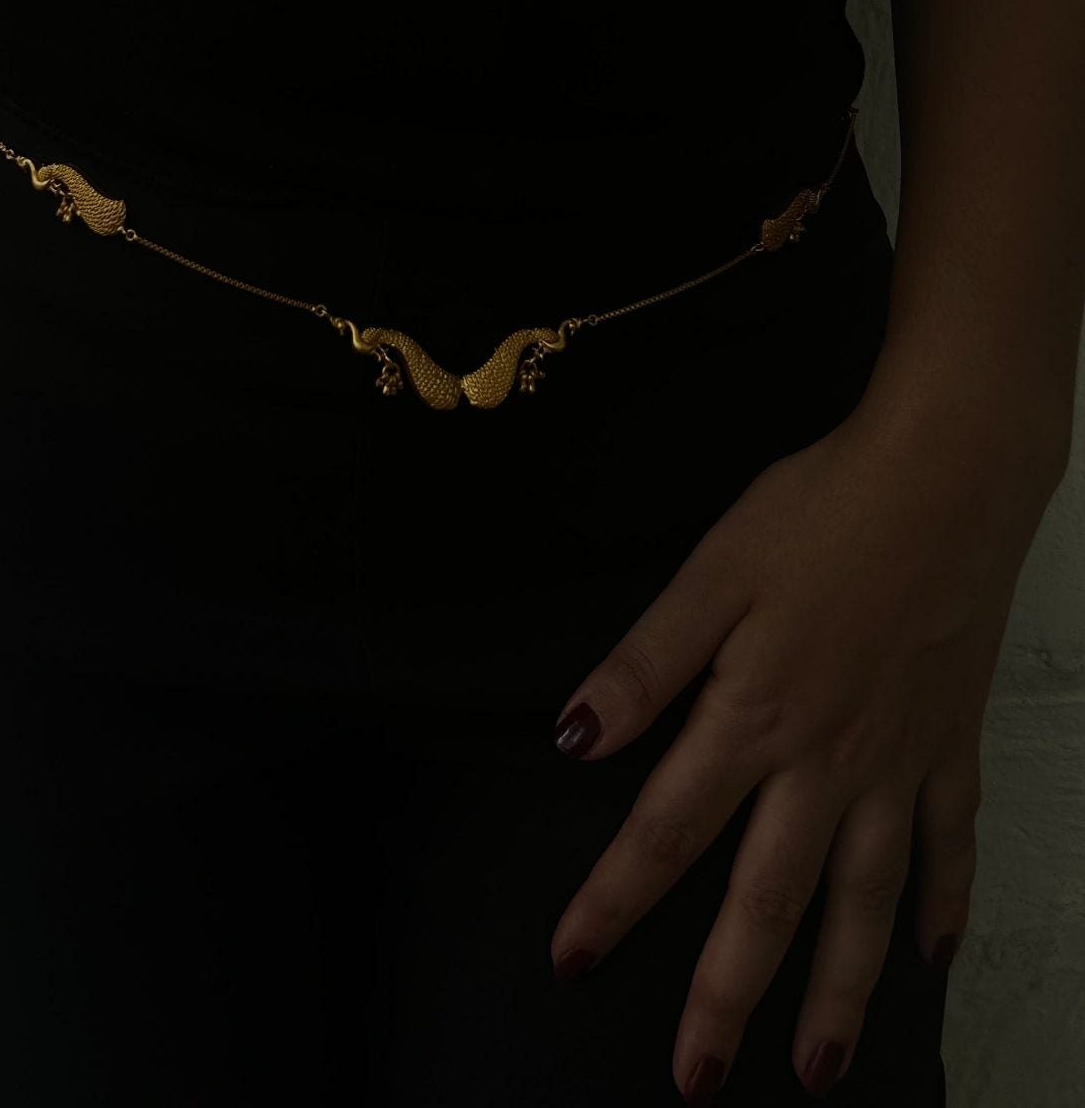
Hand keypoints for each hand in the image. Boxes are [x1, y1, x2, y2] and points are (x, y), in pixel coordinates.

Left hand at [545, 388, 1059, 1101]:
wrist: (949, 477)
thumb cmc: (824, 511)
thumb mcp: (713, 572)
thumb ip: (646, 662)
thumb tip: (575, 736)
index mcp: (753, 717)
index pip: (666, 829)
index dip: (613, 899)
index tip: (572, 960)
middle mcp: (827, 762)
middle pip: (768, 900)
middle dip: (725, 994)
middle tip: (697, 1078)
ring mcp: (900, 762)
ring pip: (865, 901)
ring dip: (841, 990)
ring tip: (819, 1067)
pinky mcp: (952, 742)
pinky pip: (951, 843)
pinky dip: (944, 904)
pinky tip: (933, 955)